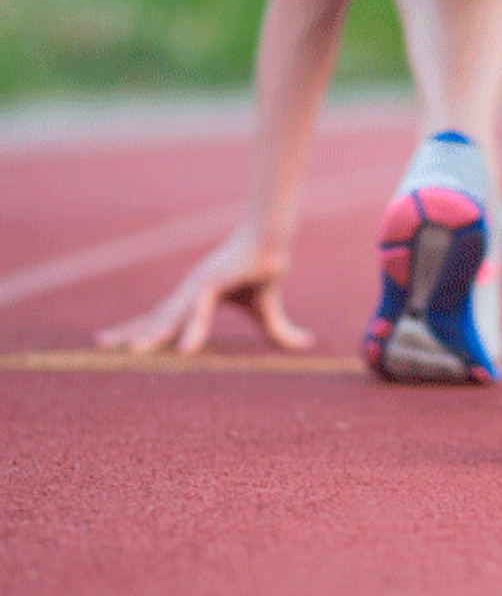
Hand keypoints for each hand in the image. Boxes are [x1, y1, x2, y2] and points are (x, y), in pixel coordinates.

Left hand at [94, 232, 314, 354]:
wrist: (274, 243)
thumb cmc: (266, 270)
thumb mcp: (271, 313)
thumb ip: (280, 332)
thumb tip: (307, 344)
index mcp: (196, 297)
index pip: (163, 317)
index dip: (142, 330)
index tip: (119, 343)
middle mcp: (189, 291)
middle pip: (154, 315)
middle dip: (128, 330)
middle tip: (100, 343)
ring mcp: (197, 286)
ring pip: (171, 316)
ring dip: (153, 334)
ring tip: (134, 353)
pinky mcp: (211, 281)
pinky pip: (199, 311)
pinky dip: (192, 329)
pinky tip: (186, 350)